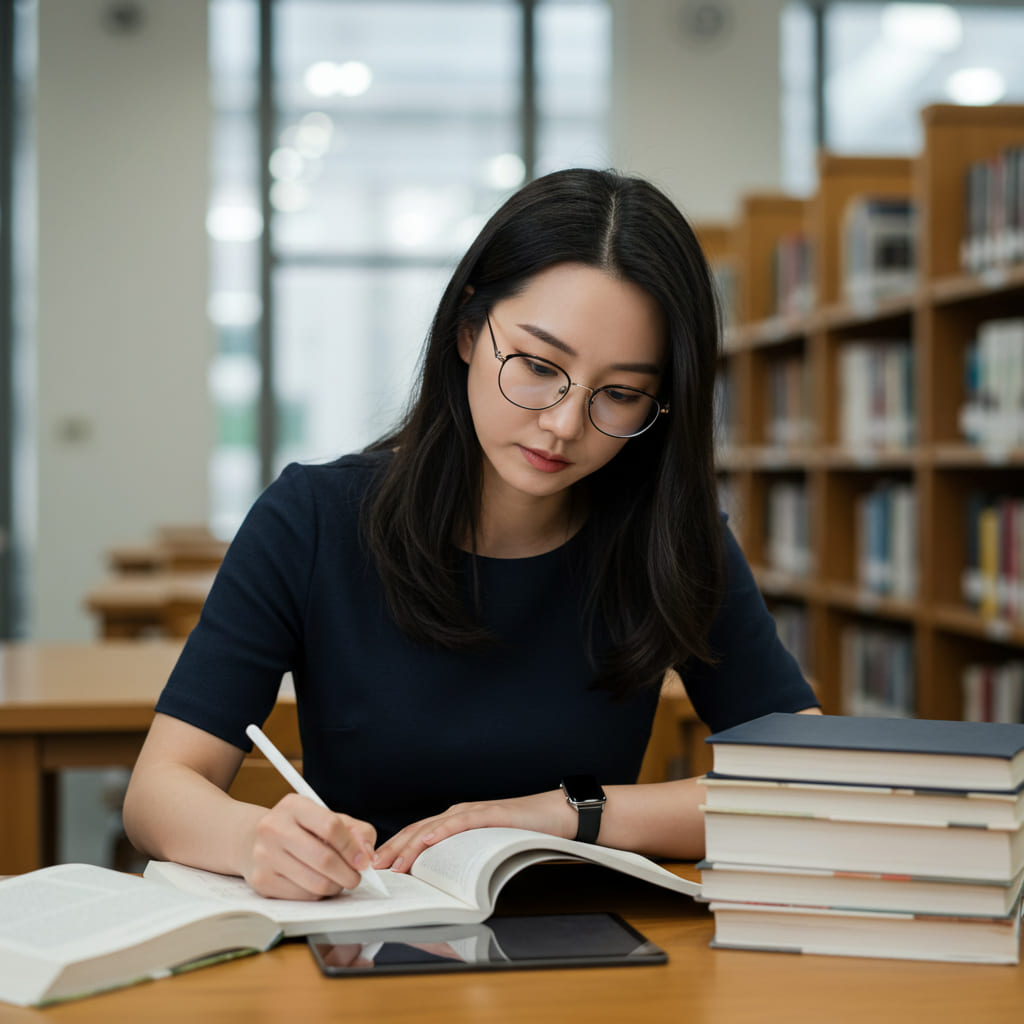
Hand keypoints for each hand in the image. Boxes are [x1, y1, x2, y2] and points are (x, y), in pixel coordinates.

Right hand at [240, 793, 376, 899]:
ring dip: (335, 887)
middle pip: (324, 859)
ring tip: (338, 880)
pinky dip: (317, 895)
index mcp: (293, 806)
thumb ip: (355, 831)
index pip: (331, 827)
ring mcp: (264, 855)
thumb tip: (367, 856)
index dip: (353, 847)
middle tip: (355, 877)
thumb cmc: (298, 828)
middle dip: (348, 874)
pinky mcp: (261, 880)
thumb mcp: (325, 818)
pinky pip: (302, 897)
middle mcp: (274, 828)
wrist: (251, 839)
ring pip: (315, 883)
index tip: (364, 861)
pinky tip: (317, 884)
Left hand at [373, 789, 574, 872]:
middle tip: (373, 868)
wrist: (551, 815)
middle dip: (393, 850)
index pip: (416, 835)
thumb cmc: (520, 832)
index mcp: (453, 821)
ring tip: (394, 863)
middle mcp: (457, 813)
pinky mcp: (489, 814)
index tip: (375, 867)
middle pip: (417, 831)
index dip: (394, 849)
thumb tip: (439, 880)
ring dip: (411, 846)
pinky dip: (442, 831)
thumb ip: (461, 855)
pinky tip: (428, 841)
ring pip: (433, 828)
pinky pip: (460, 823)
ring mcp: (472, 812)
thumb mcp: (483, 847)